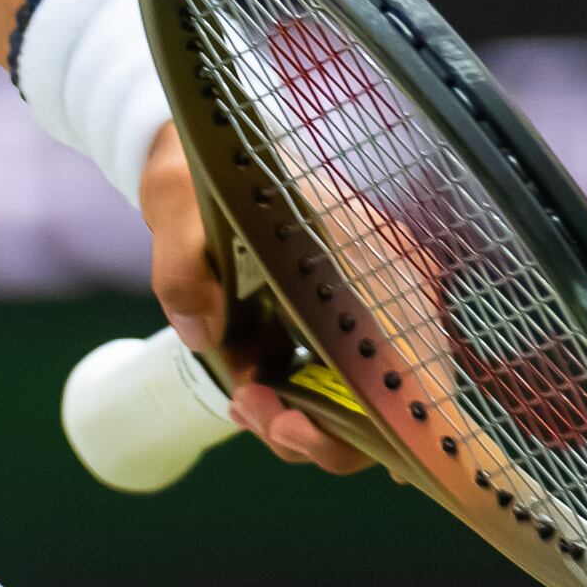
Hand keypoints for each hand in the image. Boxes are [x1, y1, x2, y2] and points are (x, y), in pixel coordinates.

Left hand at [140, 124, 365, 474]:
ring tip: (244, 402)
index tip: (302, 418)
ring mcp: (355, 317)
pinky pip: (327, 392)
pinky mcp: (322, 331)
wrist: (187, 152)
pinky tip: (252, 402)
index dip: (374, 415)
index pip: (409, 356)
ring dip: (303, 426)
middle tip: (253, 411)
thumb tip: (202, 334)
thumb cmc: (194, 166)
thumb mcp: (176, 199)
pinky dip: (295, 410)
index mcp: (375, 253)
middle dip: (325, 433)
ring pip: (356, 406)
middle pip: (387, 398)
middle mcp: (384, 293)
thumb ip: (184, 264)